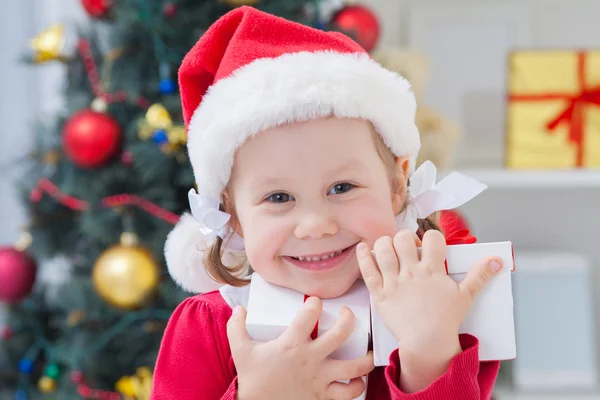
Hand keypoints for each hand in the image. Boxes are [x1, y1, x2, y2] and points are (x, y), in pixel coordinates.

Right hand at [227, 297, 374, 399]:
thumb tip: (240, 308)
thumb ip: (237, 327)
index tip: (316, 301)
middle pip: (340, 334)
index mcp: (291, 344)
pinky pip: (348, 393)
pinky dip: (358, 386)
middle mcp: (310, 359)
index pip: (309, 315)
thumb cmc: (252, 378)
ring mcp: (319, 379)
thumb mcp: (240, 349)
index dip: (315, 303)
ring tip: (368, 351)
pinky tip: (358, 380)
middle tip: (347, 314)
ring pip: (353, 366)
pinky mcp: (323, 396)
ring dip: (365, 358)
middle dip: (348, 320)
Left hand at [356, 229, 502, 391]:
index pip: (432, 238)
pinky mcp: (380, 293)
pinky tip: (363, 247)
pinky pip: (368, 270)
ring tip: (389, 248)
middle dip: (405, 238)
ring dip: (385, 243)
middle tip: (407, 248)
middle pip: (403, 239)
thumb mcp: (466, 296)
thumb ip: (480, 275)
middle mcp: (412, 273)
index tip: (430, 244)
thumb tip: (498, 260)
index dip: (431, 236)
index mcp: (433, 271)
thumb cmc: (446, 321)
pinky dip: (363, 256)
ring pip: (384, 249)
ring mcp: (394, 282)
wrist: (427, 343)